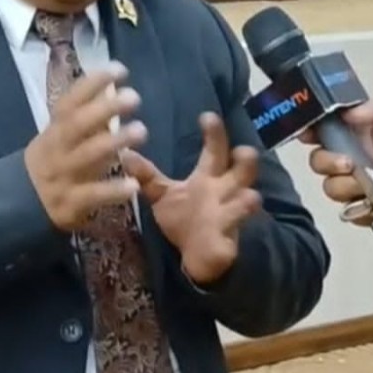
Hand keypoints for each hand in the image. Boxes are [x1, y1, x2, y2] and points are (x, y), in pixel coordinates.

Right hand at [25, 62, 146, 231]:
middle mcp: (57, 149)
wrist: (20, 203)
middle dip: (105, 108)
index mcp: (54, 130)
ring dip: (115, 142)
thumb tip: (112, 88)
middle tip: (133, 97)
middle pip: (78, 125)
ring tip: (141, 131)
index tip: (119, 70)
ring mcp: (63, 176)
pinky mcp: (71, 204)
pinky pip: (93, 195)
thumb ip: (84, 117)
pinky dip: (113, 190)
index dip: (92, 84)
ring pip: (87, 156)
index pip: (70, 102)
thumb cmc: (52, 161)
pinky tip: (134, 185)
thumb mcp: (59, 137)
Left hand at [121, 112, 261, 283]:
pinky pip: (231, 235)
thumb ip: (147, 175)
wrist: (194, 255)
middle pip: (243, 170)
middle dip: (246, 161)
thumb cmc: (183, 218)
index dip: (214, 133)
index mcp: (209, 177)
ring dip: (246, 200)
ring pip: (246, 202)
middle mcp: (224, 191)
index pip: (216, 149)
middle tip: (243, 152)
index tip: (207, 116)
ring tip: (248, 197)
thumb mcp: (162, 194)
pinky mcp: (226, 240)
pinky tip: (226, 233)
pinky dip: (230, 234)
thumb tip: (124, 152)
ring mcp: (229, 215)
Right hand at [302, 101, 372, 204]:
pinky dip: (357, 210)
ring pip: (331, 187)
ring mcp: (364, 185)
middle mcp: (357, 158)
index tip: (308, 135)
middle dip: (325, 162)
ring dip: (341, 184)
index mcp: (361, 132)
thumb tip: (345, 113)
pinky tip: (372, 204)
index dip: (311, 132)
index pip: (324, 130)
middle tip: (347, 163)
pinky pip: (352, 213)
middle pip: (319, 161)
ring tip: (364, 182)